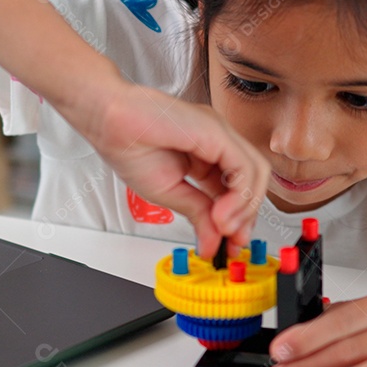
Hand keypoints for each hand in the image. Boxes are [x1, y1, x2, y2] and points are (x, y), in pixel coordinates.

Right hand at [73, 80, 269, 258]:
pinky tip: (221, 214)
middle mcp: (218, 142)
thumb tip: (212, 243)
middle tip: (232, 242)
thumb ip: (197, 214)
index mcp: (207, 155)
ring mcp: (220, 133)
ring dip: (245, 208)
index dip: (239, 219)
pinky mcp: (217, 132)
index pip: (238, 188)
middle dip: (246, 217)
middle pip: (253, 181)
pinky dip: (239, 196)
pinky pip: (245, 167)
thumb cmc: (128, 145)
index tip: (230, 246)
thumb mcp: (169, 193)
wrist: (109, 121)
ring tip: (224, 228)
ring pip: (256, 173)